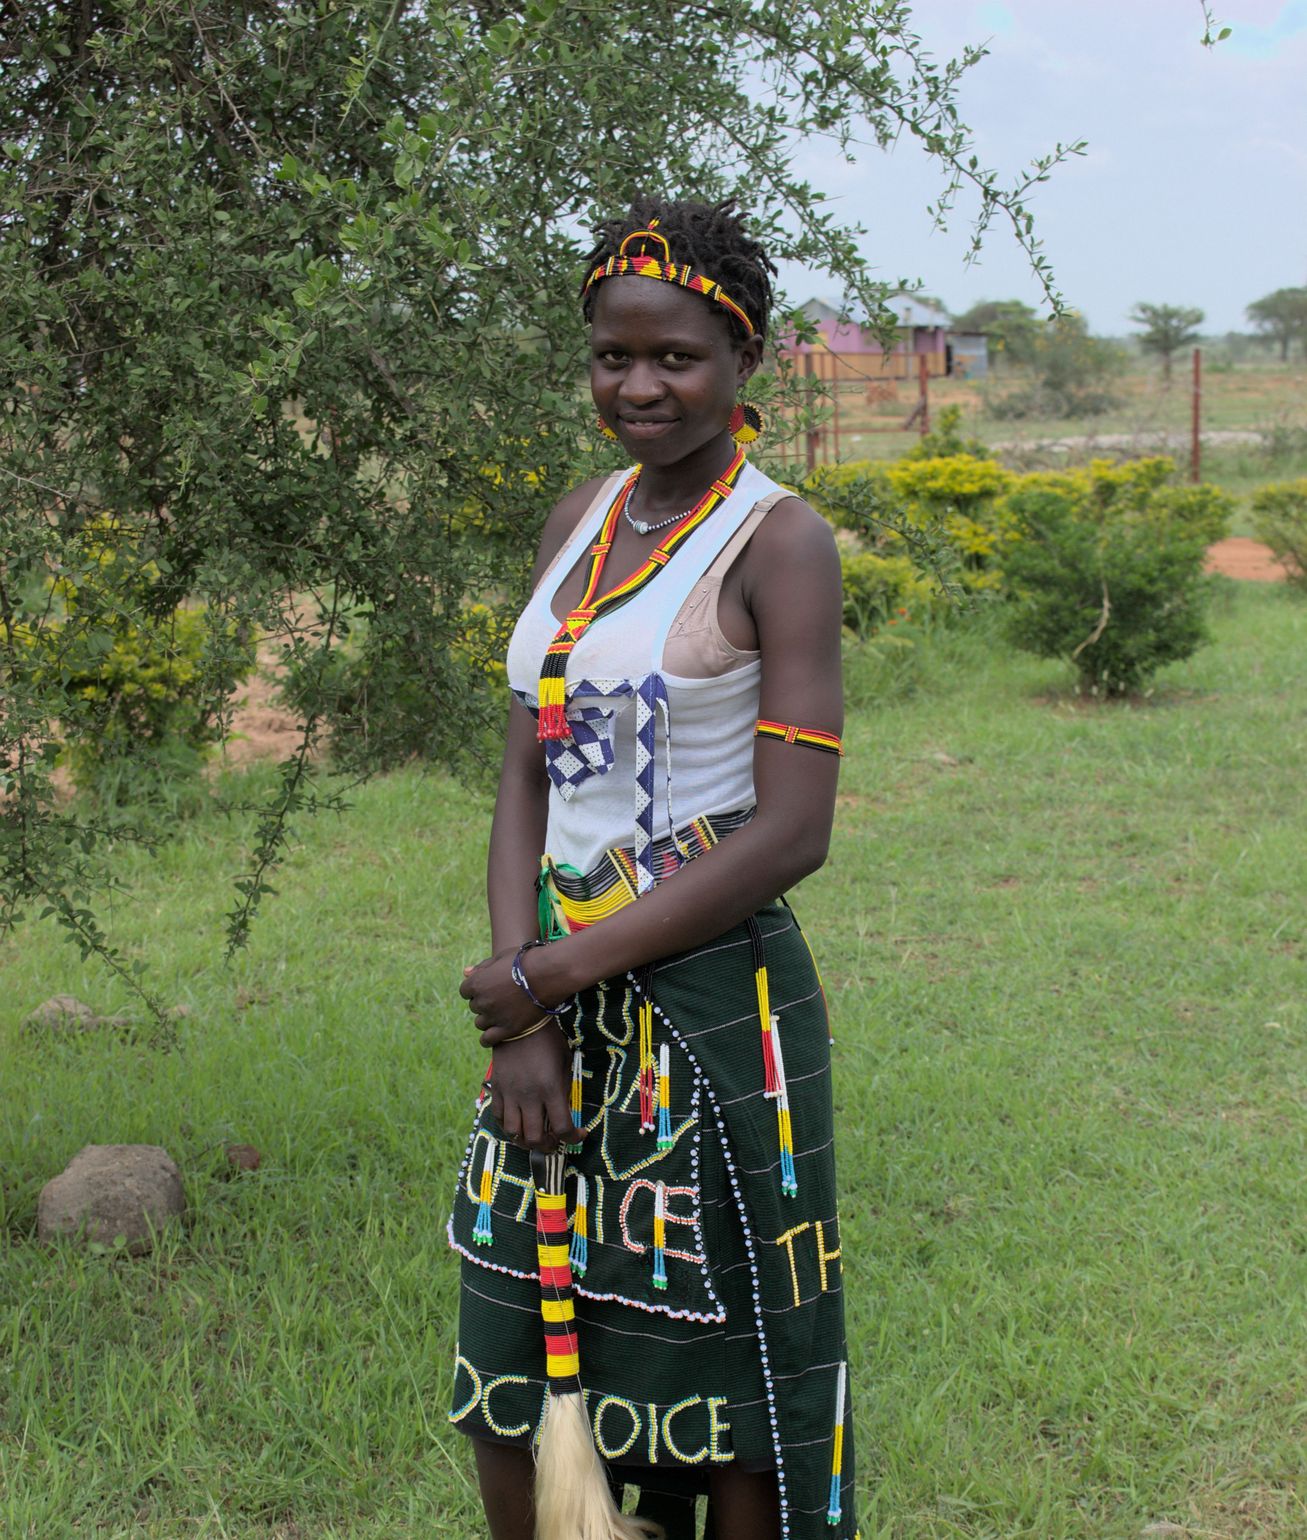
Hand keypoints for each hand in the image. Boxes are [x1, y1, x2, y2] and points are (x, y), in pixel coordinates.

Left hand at [461, 942, 568, 1046]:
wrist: (549, 974)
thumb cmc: (526, 961)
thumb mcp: (501, 957)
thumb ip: (482, 967)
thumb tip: (465, 973)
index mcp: (477, 983)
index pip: (465, 990)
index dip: (476, 988)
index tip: (488, 986)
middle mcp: (482, 1001)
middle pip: (474, 1006)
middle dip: (484, 1001)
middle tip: (501, 996)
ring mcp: (494, 1017)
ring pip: (480, 1023)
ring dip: (487, 1018)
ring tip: (502, 1012)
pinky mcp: (508, 1029)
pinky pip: (488, 1039)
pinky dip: (487, 1039)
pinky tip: (493, 1034)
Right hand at [488, 1024, 577, 1153]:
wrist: (520, 1022)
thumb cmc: (548, 1039)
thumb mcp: (565, 1062)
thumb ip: (564, 1088)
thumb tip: (564, 1109)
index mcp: (550, 1089)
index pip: (562, 1128)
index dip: (573, 1138)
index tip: (579, 1134)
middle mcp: (529, 1096)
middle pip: (534, 1138)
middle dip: (547, 1146)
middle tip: (554, 1140)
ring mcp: (510, 1094)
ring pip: (513, 1132)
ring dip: (525, 1141)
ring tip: (534, 1135)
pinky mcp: (496, 1088)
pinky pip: (497, 1116)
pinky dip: (508, 1125)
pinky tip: (518, 1120)